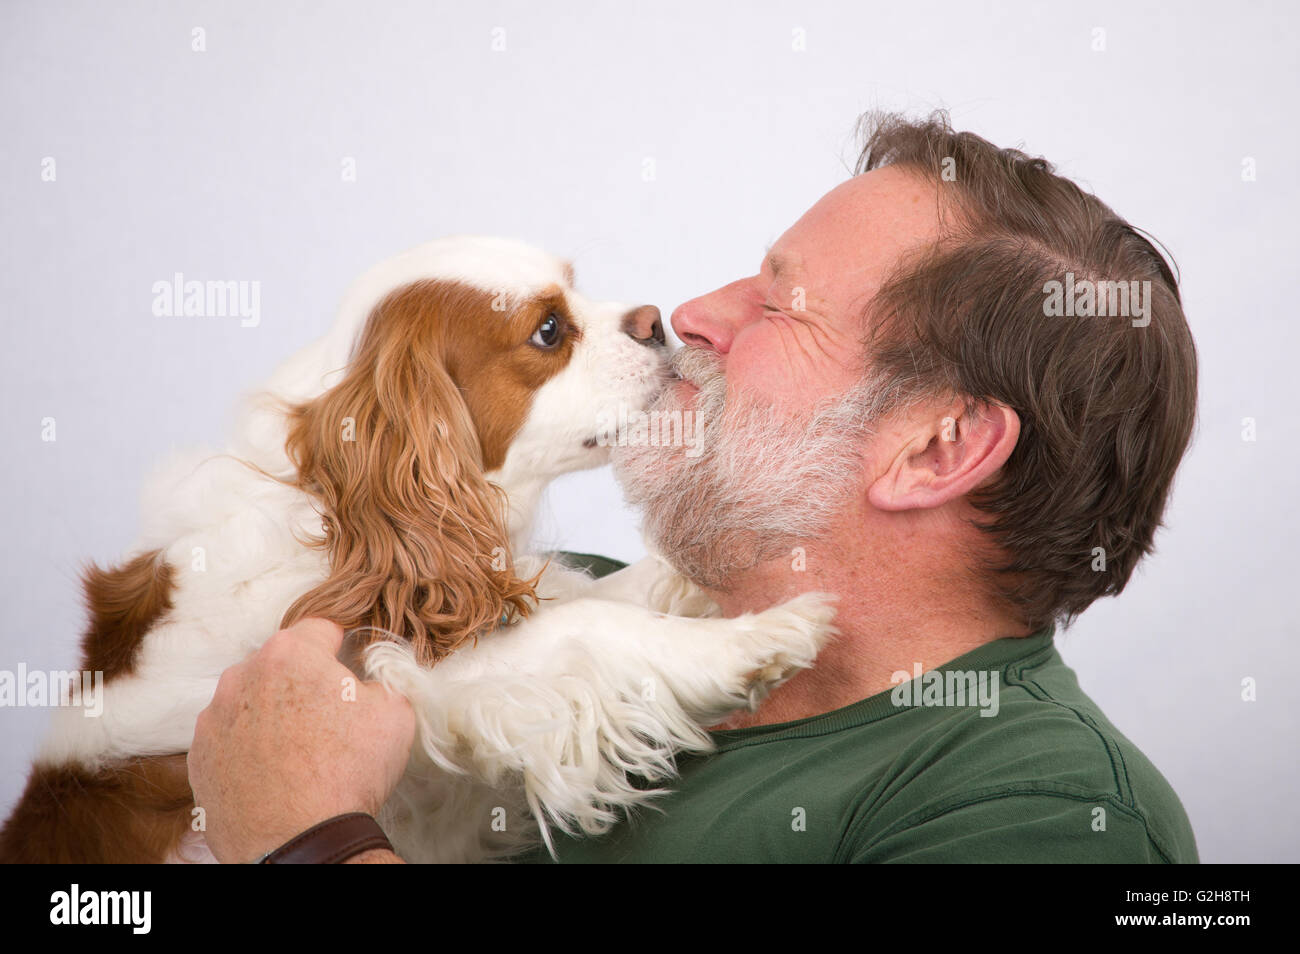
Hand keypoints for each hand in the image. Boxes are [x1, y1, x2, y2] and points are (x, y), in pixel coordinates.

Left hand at [187, 617, 414, 862]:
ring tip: (300, 752)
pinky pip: (230, 740)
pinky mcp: (199, 759)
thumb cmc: (348, 772)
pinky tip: (275, 772)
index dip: (344, 648)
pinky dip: (250, 749)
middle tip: (330, 718)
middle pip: (281, 664)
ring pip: (251, 701)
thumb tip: (368, 681)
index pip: (322, 629)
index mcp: (289, 653)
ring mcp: (213, 719)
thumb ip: (382, 680)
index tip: (353, 670)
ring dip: (272, 714)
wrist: (300, 842)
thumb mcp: (395, 713)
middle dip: (304, 683)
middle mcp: (241, 676)